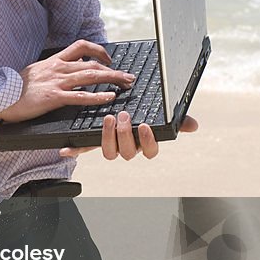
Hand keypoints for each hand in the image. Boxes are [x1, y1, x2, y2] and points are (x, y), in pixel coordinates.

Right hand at [0, 40, 136, 123]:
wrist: (1, 95)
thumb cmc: (16, 87)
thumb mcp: (36, 70)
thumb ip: (54, 68)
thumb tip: (68, 66)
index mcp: (55, 61)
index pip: (81, 46)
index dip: (99, 51)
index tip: (109, 58)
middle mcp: (58, 68)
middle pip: (93, 63)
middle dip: (114, 69)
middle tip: (128, 76)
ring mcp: (57, 82)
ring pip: (91, 76)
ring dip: (112, 79)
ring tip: (126, 84)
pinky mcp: (54, 97)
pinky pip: (80, 96)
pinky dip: (98, 97)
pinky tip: (110, 98)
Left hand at [59, 113, 198, 161]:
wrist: (121, 107)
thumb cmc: (144, 112)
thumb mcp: (159, 113)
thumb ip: (176, 120)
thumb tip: (193, 125)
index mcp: (144, 142)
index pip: (150, 151)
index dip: (147, 141)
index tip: (144, 126)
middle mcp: (128, 147)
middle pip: (127, 151)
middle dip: (124, 134)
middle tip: (122, 116)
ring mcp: (110, 145)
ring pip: (109, 152)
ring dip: (107, 137)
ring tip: (107, 119)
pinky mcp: (93, 141)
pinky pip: (84, 148)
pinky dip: (75, 149)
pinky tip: (66, 148)